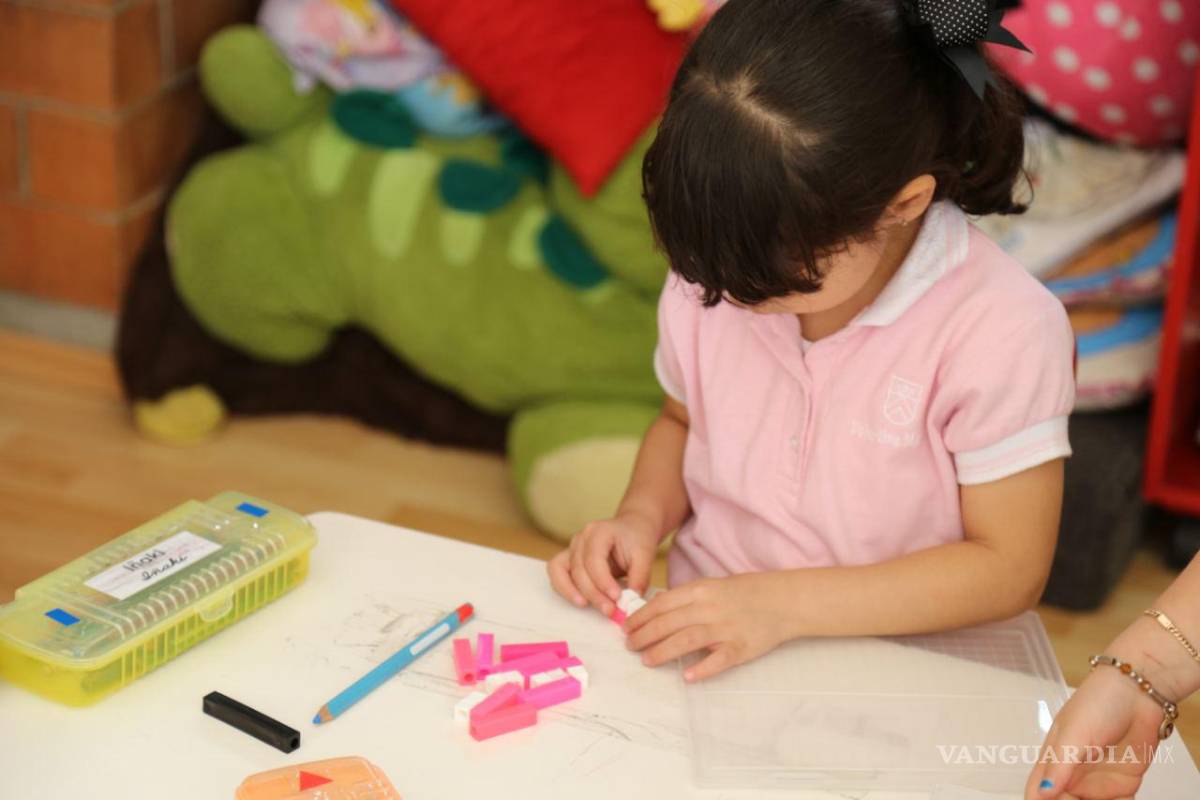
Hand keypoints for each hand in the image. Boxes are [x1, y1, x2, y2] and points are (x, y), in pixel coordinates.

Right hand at [547, 512, 659, 615]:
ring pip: (561, 571)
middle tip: (610, 610)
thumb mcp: (645, 554)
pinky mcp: (569, 559)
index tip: (617, 598)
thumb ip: (639, 577)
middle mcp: (581, 538)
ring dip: (573, 592)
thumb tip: (631, 602)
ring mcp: (572, 548)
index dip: (603, 582)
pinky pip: (557, 574)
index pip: (594, 560)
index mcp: (599, 531)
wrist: (632, 528)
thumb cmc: (637, 538)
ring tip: (587, 606)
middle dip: (593, 593)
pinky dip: (564, 589)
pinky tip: (580, 601)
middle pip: (578, 569)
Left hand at [625, 572, 791, 681]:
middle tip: (630, 646)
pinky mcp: (741, 647)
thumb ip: (687, 599)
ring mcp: (725, 628)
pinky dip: (703, 668)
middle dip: (644, 635)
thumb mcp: (712, 587)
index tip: (627, 628)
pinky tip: (688, 677)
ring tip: (647, 661)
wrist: (783, 600)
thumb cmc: (745, 593)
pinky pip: (719, 660)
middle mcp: (710, 608)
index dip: (641, 617)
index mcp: (700, 591)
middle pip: (669, 622)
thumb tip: (656, 610)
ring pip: (687, 639)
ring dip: (663, 651)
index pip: (662, 604)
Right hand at [1025, 664, 1164, 799]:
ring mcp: (1098, 781)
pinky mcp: (1124, 784)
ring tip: (1106, 798)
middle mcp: (1073, 775)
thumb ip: (1060, 765)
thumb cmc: (1098, 703)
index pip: (1038, 792)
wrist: (1139, 693)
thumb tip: (1043, 793)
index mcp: (1054, 761)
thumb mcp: (1075, 733)